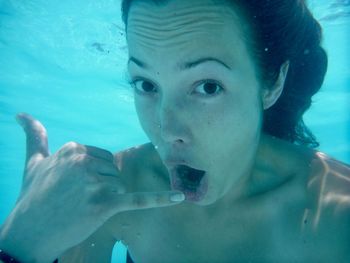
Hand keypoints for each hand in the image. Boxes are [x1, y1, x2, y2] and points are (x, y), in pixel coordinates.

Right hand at [0, 113, 183, 262]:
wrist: (28, 231)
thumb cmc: (33, 196)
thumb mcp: (33, 162)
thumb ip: (34, 135)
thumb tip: (21, 114)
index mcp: (75, 148)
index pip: (104, 158)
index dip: (93, 175)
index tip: (74, 186)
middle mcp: (85, 162)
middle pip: (114, 171)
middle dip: (102, 186)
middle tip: (78, 198)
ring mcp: (95, 183)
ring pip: (120, 186)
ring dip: (107, 199)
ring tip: (83, 207)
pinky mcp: (105, 204)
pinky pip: (137, 200)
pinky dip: (159, 199)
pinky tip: (179, 197)